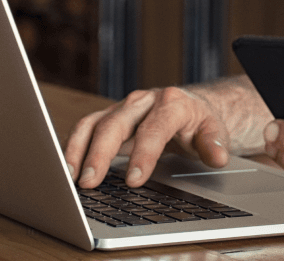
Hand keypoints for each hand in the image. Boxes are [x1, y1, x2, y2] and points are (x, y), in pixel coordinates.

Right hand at [64, 86, 229, 189]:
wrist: (189, 107)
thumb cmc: (199, 122)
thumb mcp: (214, 131)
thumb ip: (214, 143)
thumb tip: (217, 156)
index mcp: (171, 103)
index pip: (154, 128)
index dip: (143, 154)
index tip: (135, 180)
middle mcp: (143, 102)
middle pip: (116, 124)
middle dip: (101, 153)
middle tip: (90, 181)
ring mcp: (122, 108)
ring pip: (94, 124)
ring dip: (79, 150)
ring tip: (70, 177)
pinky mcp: (108, 118)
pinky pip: (85, 129)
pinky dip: (73, 147)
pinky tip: (67, 169)